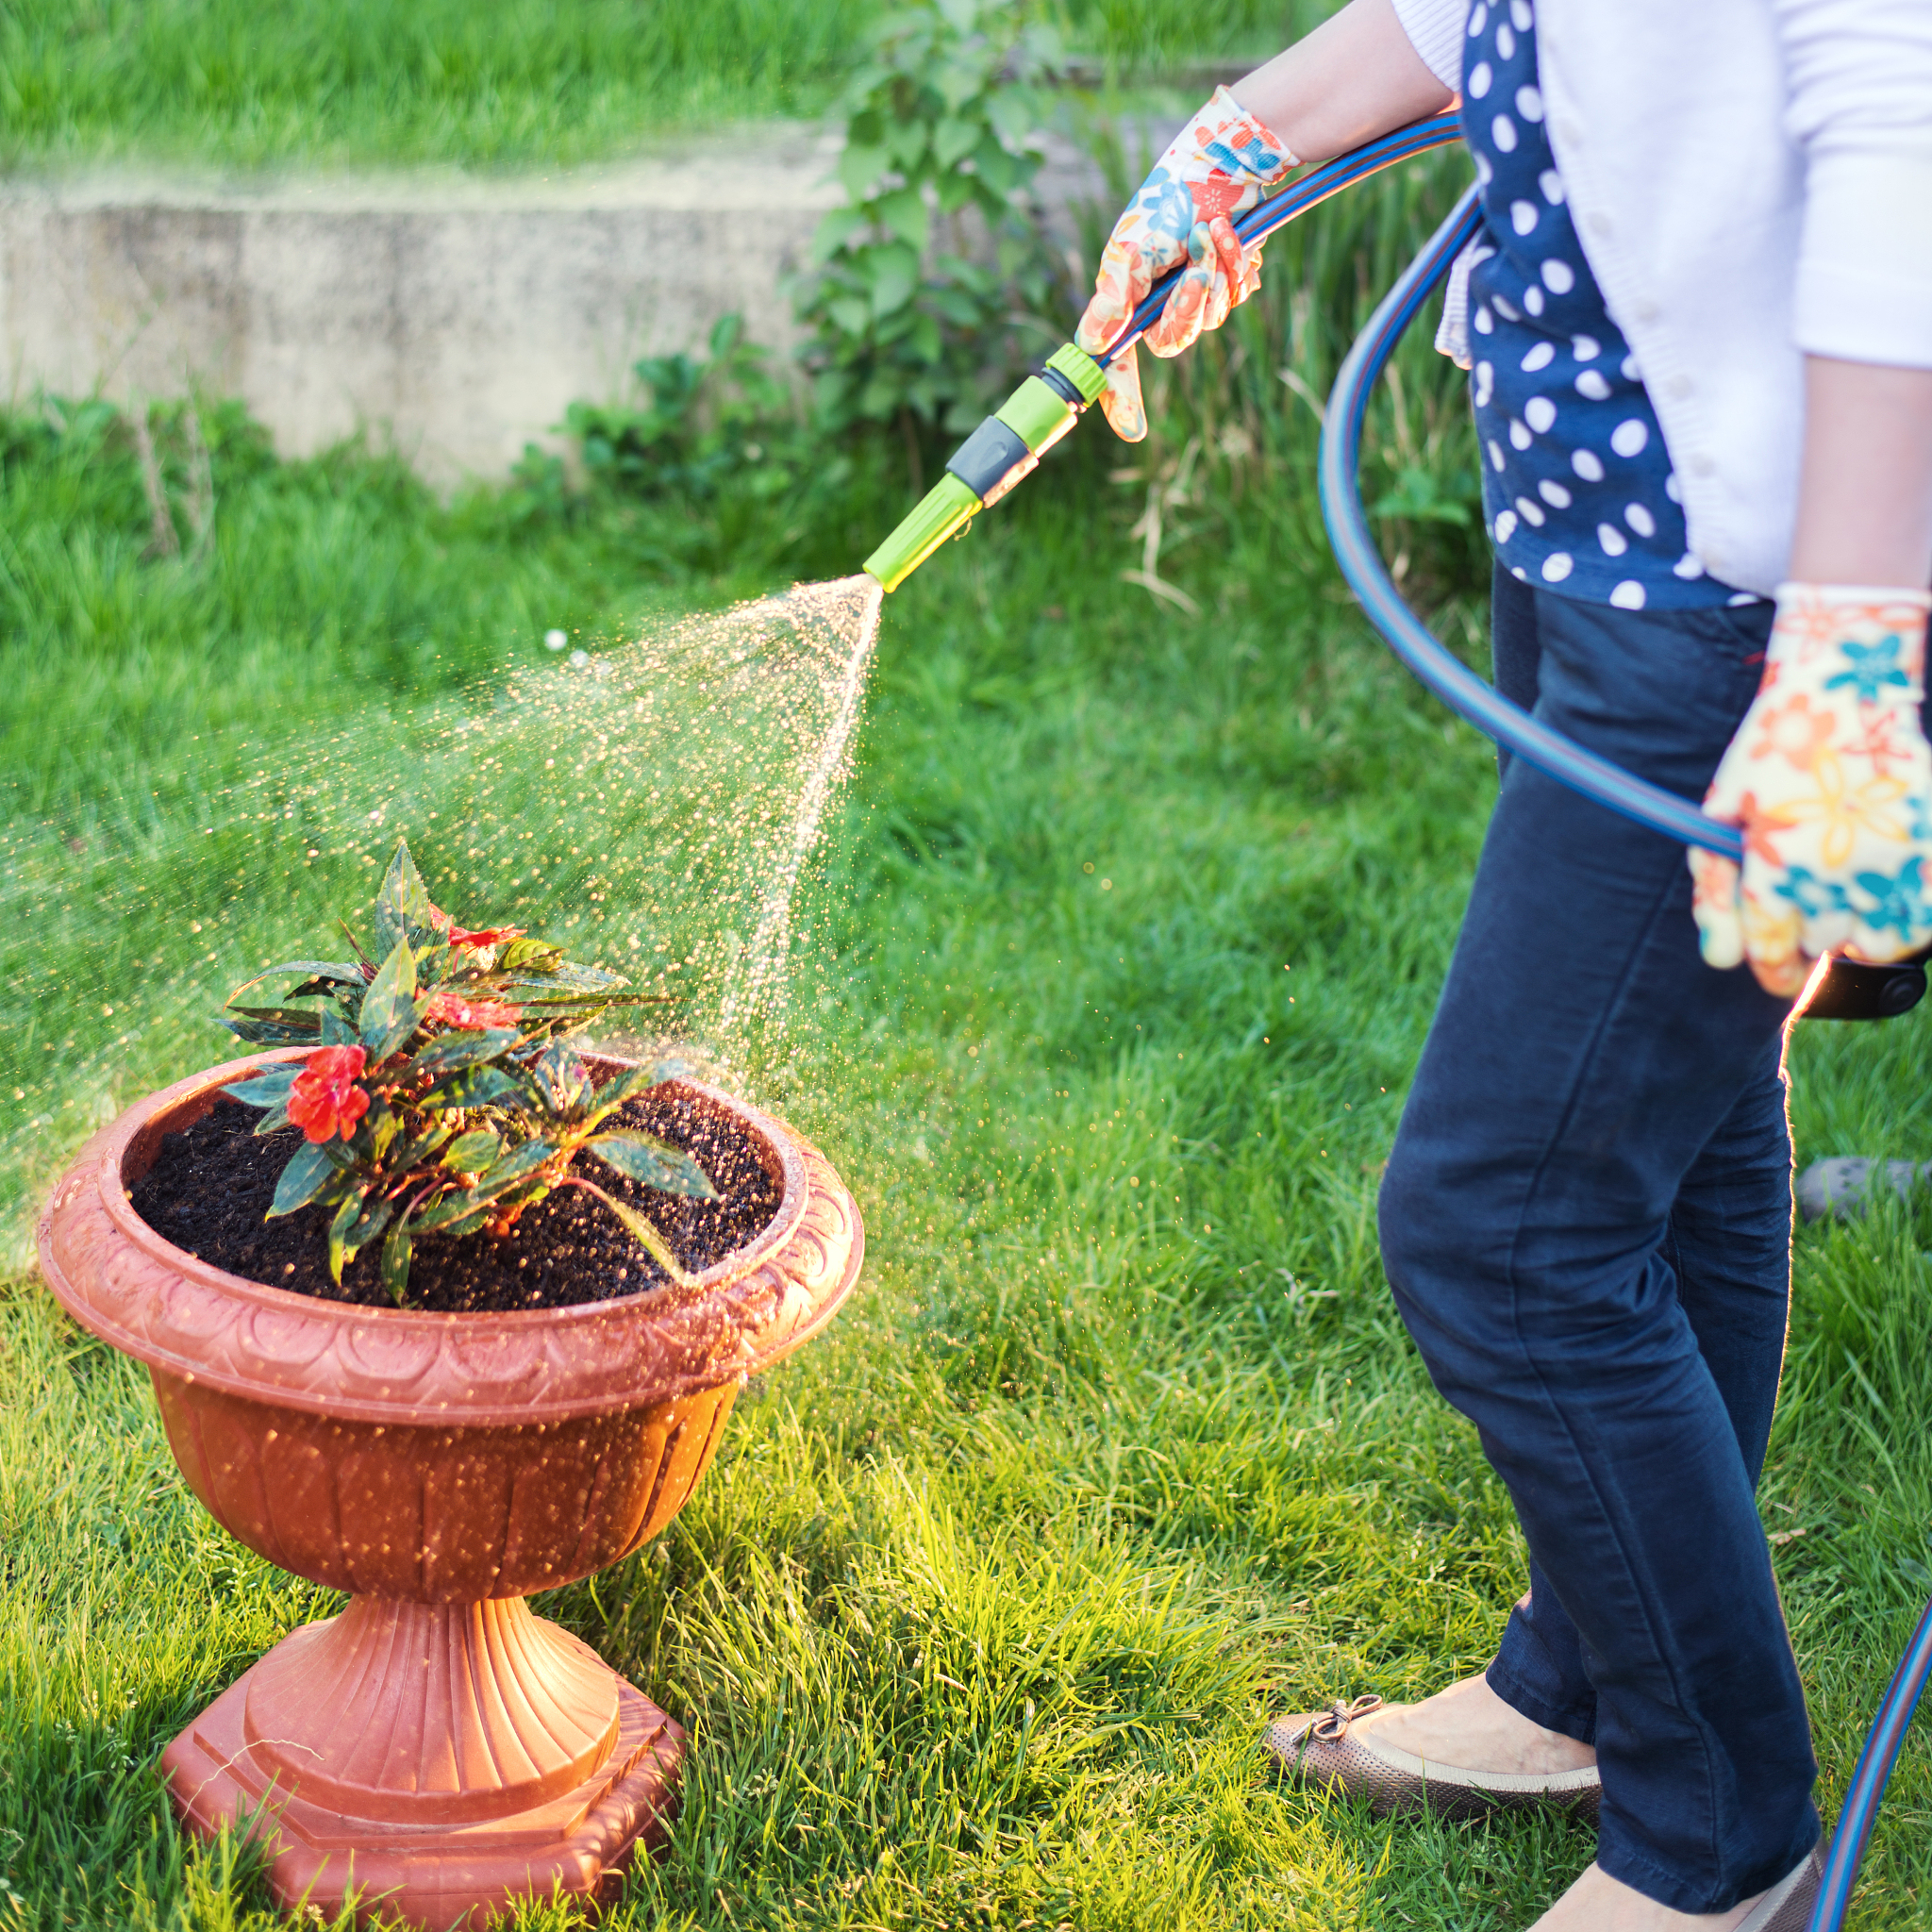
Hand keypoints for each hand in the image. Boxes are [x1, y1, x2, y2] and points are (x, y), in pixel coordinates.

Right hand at [1073, 87, 1295, 441]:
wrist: (1223, 161)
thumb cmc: (1167, 200)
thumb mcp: (1132, 249)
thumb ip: (1112, 296)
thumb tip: (1092, 344)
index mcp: (1127, 301)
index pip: (1118, 361)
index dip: (1122, 397)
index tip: (1132, 430)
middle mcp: (1156, 303)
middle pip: (1176, 340)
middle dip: (1193, 302)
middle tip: (1201, 263)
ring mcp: (1193, 295)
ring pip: (1214, 317)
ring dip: (1221, 271)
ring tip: (1219, 229)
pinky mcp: (1225, 281)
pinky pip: (1237, 297)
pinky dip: (1240, 267)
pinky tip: (1237, 239)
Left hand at [1690, 583, 1931, 995]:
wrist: (1844, 691)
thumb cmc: (1769, 756)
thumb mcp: (1721, 818)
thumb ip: (1716, 893)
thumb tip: (1720, 962)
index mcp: (1773, 871)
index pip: (1772, 957)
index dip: (1774, 973)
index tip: (1779, 970)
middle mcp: (1833, 876)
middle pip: (1824, 950)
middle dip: (1813, 946)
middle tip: (1812, 915)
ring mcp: (1890, 862)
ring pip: (1880, 943)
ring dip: (1863, 936)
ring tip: (1849, 902)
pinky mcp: (1931, 849)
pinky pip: (1924, 916)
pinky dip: (1908, 918)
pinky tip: (1888, 895)